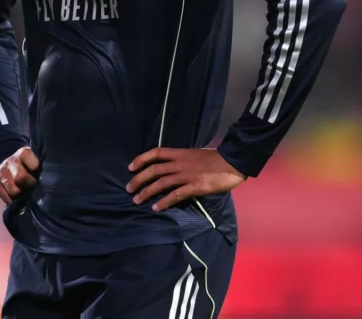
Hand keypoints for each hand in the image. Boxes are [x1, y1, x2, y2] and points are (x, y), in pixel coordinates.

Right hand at [0, 146, 39, 204]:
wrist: (9, 166)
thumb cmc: (28, 166)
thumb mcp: (36, 162)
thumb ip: (40, 169)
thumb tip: (46, 184)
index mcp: (23, 153)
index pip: (33, 165)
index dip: (36, 172)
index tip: (38, 173)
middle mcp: (10, 161)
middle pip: (21, 178)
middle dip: (29, 185)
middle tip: (32, 185)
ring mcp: (0, 172)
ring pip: (14, 191)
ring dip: (21, 194)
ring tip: (24, 190)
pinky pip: (7, 198)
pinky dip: (14, 200)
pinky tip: (16, 194)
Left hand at [126, 147, 245, 211]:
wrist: (233, 162)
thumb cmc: (216, 158)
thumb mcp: (195, 155)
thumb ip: (183, 160)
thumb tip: (172, 168)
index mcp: (180, 153)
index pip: (156, 153)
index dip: (141, 159)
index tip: (130, 167)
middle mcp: (180, 163)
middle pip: (154, 170)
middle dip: (139, 179)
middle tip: (129, 188)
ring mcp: (187, 175)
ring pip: (161, 183)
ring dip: (147, 192)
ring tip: (137, 200)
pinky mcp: (195, 187)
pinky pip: (176, 195)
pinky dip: (164, 201)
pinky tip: (156, 208)